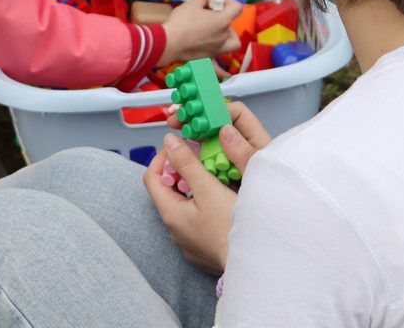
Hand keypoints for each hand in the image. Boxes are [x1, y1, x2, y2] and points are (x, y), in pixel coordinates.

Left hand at [144, 105, 273, 272]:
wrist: (251, 261)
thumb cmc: (230, 227)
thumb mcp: (208, 189)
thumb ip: (188, 164)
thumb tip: (169, 141)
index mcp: (170, 213)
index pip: (151, 177)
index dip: (163, 158)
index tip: (181, 147)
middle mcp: (174, 230)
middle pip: (167, 191)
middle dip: (180, 171)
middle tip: (200, 158)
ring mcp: (187, 241)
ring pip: (182, 205)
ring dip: (192, 187)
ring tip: (213, 176)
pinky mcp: (200, 247)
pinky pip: (194, 219)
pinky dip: (201, 204)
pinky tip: (219, 200)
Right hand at [161, 0, 240, 65]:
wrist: (168, 43)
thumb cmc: (180, 22)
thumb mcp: (192, 3)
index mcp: (222, 21)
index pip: (237, 8)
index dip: (229, 1)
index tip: (216, 0)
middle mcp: (223, 36)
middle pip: (232, 25)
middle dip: (224, 17)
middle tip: (211, 14)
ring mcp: (217, 49)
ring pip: (232, 44)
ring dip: (228, 37)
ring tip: (217, 32)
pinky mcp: (208, 59)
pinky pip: (219, 68)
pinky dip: (224, 71)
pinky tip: (227, 75)